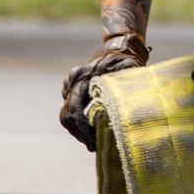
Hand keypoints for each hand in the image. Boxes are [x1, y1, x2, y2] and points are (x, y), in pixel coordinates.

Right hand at [60, 32, 148, 149]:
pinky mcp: (72, 87)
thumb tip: (119, 122)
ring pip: (65, 115)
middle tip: (93, 146)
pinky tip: (89, 131)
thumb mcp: (127, 75)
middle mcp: (73, 80)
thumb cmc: (127, 62)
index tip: (95, 142)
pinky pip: (69, 109)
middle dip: (80, 134)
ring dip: (77, 131)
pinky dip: (77, 122)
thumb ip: (119, 95)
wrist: (120, 46)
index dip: (85, 130)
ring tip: (91, 142)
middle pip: (67, 115)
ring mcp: (70, 83)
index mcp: (83, 76)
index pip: (76, 110)